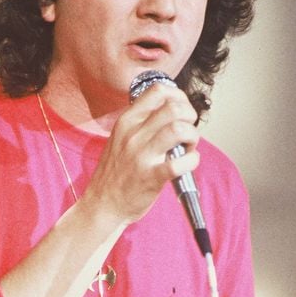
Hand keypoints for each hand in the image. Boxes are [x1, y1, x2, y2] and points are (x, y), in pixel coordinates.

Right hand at [82, 82, 199, 224]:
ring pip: (178, 130)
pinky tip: (188, 163)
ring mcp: (141, 155)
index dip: (178, 97)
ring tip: (188, 147)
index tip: (182, 110)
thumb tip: (172, 112)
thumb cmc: (115, 173)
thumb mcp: (120, 138)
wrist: (102, 205)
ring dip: (192, 136)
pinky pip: (180, 163)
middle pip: (173, 108)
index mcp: (126, 121)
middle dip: (190, 117)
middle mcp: (133, 134)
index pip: (158, 91)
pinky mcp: (150, 177)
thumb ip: (142, 124)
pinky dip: (192, 161)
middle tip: (187, 131)